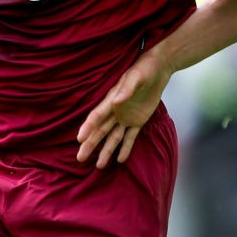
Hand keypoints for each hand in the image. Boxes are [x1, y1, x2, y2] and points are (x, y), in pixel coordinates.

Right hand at [76, 52, 169, 168]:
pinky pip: (130, 137)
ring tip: (99, 166)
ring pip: (114, 137)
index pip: (97, 116)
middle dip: (91, 144)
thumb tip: (116, 101)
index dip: (88, 127)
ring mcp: (126, 118)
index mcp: (111, 100)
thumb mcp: (136, 77)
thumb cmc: (143, 70)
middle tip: (80, 158)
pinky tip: (120, 160)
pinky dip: (126, 148)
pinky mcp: (138, 121)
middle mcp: (115, 111)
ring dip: (106, 151)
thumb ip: (126, 90)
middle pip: (101, 131)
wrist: (157, 70)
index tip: (79, 139)